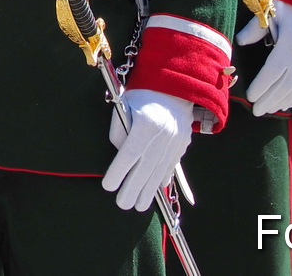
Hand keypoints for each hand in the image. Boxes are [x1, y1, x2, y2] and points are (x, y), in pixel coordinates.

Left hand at [102, 88, 194, 211]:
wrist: (174, 86)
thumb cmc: (142, 95)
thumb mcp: (124, 106)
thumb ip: (119, 132)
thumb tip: (120, 157)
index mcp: (147, 122)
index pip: (130, 153)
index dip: (119, 172)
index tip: (108, 186)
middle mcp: (164, 133)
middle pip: (146, 167)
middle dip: (133, 189)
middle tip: (122, 205)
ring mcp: (177, 140)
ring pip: (160, 171)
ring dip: (149, 191)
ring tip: (138, 206)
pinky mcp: (183, 143)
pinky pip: (171, 166)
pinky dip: (161, 179)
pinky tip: (154, 192)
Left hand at [243, 2, 291, 113]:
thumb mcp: (273, 14)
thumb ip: (255, 29)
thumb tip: (240, 40)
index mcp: (287, 50)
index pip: (271, 74)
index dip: (260, 88)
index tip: (251, 97)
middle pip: (281, 88)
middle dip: (267, 101)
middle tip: (256, 111)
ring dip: (279, 103)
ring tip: (268, 110)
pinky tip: (285, 105)